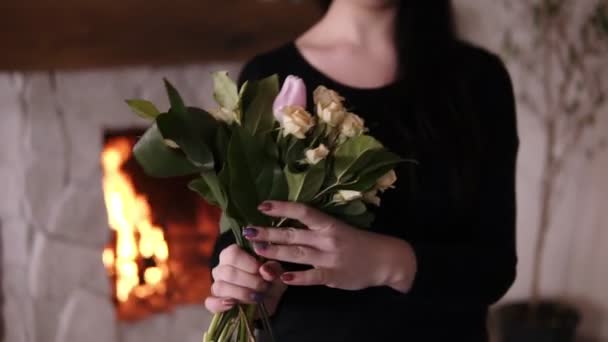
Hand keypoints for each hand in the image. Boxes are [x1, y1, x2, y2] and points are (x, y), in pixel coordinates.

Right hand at [205, 244, 286, 314]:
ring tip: (257, 297)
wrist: (271, 300)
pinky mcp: (216, 302)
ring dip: (241, 293)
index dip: (248, 263)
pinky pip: (210, 302)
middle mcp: (222, 268)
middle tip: (264, 287)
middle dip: (249, 281)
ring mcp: (217, 285)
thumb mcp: (277, 272)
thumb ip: (273, 268)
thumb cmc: (271, 280)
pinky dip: (220, 304)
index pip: (233, 254)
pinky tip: (232, 304)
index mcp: (233, 254)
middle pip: (228, 272)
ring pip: (220, 287)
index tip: (260, 270)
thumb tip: (264, 270)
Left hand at [244, 201, 416, 291]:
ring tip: (256, 249)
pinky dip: (297, 277)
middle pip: (293, 233)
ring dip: (275, 251)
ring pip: (297, 253)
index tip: (262, 206)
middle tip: (248, 230)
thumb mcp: (338, 229)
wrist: (385, 260)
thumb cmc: (358, 242)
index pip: (303, 212)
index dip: (282, 208)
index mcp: (329, 224)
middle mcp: (327, 238)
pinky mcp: (333, 276)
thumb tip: (287, 224)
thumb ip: (315, 229)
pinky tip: (281, 276)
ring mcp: (329, 258)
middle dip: (269, 232)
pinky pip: (312, 277)